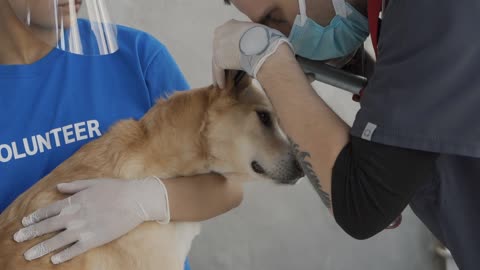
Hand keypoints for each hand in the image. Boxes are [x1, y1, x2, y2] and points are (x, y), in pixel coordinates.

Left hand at [13, 177, 168, 263]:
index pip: (50, 210)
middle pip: (48, 226)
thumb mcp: (94, 183)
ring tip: (28, 255)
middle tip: (17, 239)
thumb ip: (74, 186)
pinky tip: (55, 260)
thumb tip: (58, 187)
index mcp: (75, 201)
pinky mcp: (94, 239)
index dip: (36, 216)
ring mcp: (84, 228)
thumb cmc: (117, 188)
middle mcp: (76, 215)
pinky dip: (64, 255)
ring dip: (41, 247)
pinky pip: (76, 249)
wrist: (135, 199)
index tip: (25, 222)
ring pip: (58, 240)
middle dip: (31, 233)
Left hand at [212, 19, 258, 88]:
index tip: (230, 56)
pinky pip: (218, 71)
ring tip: (222, 81)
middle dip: (223, 60)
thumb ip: (249, 35)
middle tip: (225, 70)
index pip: (226, 38)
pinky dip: (220, 79)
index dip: (229, 48)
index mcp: (230, 24)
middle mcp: (220, 33)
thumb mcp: (257, 30)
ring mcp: (218, 46)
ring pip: (217, 61)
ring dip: (220, 72)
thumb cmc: (266, 39)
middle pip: (220, 49)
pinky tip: (222, 86)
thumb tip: (254, 44)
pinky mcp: (218, 59)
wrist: (263, 47)